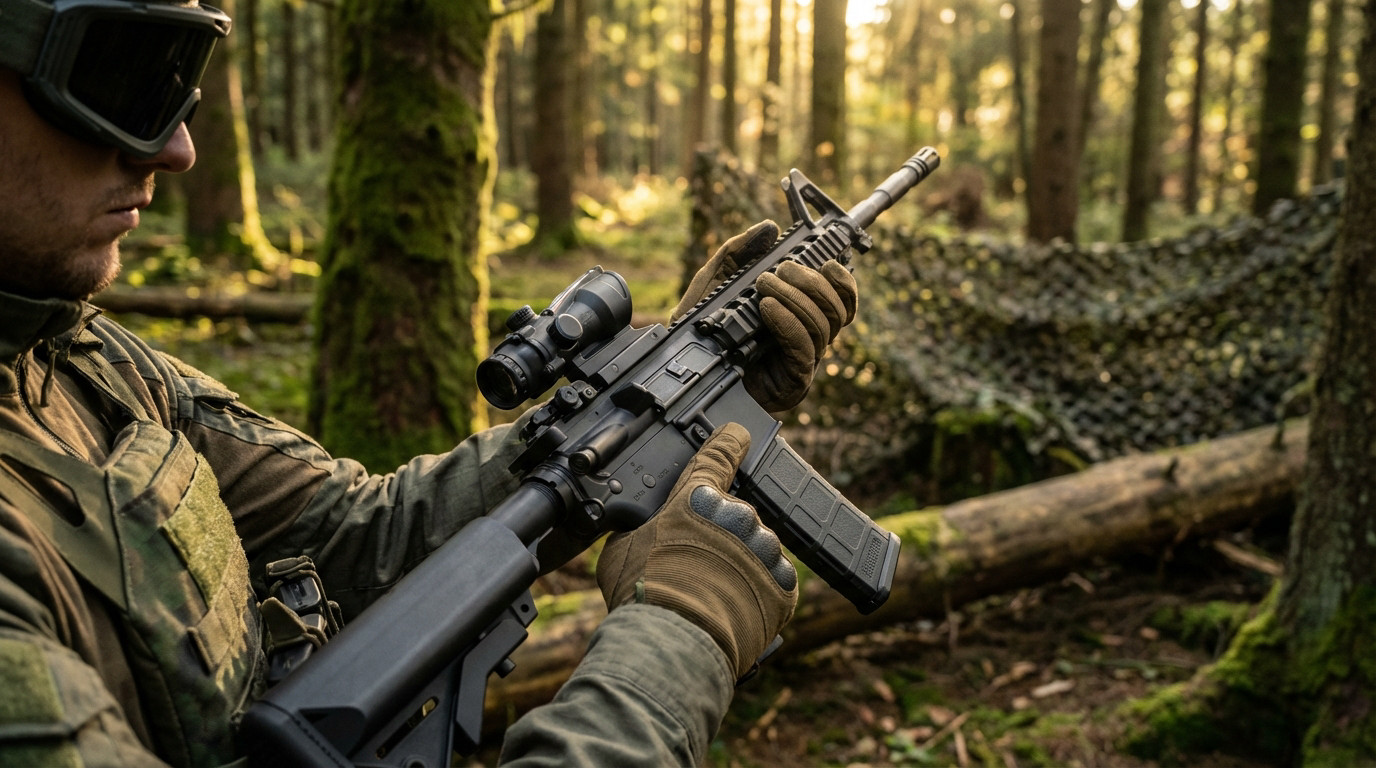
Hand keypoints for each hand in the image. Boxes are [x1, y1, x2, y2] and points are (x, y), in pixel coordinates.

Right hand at [595, 423, 797, 678]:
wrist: (676, 643)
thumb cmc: (643, 594)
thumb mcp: (621, 549)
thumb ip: (640, 530)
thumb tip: (640, 534)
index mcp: (698, 499)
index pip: (717, 456)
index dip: (728, 442)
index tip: (739, 433)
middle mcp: (738, 516)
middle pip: (732, 518)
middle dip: (716, 538)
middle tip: (691, 569)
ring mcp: (765, 549)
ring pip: (755, 550)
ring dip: (738, 566)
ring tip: (709, 597)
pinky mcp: (784, 585)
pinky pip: (773, 582)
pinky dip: (757, 594)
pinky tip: (733, 609)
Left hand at [673, 221, 858, 410]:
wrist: (685, 364)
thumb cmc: (702, 327)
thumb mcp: (717, 280)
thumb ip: (739, 252)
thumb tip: (769, 229)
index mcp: (802, 315)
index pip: (842, 300)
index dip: (843, 281)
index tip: (826, 262)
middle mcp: (809, 338)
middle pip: (836, 310)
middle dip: (811, 284)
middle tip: (777, 272)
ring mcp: (804, 362)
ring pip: (824, 326)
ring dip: (796, 299)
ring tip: (764, 286)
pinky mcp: (793, 382)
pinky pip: (804, 348)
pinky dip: (788, 322)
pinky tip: (767, 308)